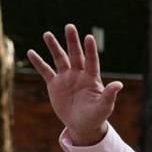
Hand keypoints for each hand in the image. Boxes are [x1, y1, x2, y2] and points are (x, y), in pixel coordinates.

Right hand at [26, 24, 121, 143]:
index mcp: (92, 78)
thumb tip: (119, 84)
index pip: (92, 61)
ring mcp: (66, 78)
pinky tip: (31, 52)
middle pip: (75, 55)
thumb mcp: (104, 106)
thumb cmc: (97, 116)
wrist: (83, 125)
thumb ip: (109, 95)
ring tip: (47, 34)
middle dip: (72, 41)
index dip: (90, 50)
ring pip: (60, 59)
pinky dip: (38, 62)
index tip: (88, 37)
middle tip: (69, 26)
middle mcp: (79, 75)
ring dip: (54, 47)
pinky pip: (45, 71)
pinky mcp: (55, 84)